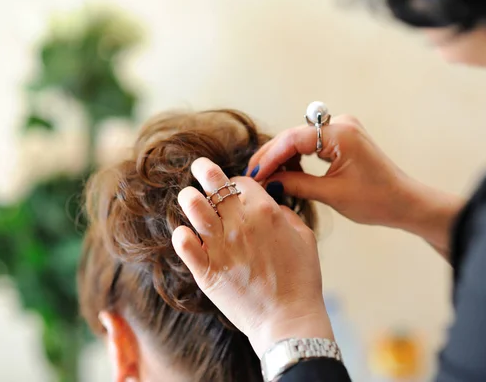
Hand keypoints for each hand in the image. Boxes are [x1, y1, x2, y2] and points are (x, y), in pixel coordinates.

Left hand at [172, 158, 334, 356]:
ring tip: (189, 198)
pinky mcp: (206, 270)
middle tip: (199, 167)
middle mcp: (240, 223)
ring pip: (193, 207)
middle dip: (204, 170)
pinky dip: (181, 236)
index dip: (235, 183)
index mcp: (266, 211)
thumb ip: (286, 214)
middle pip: (213, 184)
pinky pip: (183, 244)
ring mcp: (220, 246)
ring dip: (189, 199)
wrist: (288, 319)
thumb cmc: (301, 278)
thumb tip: (271, 203)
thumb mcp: (304, 237)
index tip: (233, 190)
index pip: (240, 181)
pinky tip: (184, 234)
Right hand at [247, 115, 463, 257]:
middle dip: (272, 156)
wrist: (405, 203)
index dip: (270, 157)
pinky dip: (296, 157)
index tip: (254, 175)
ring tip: (265, 176)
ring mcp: (342, 129)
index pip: (293, 139)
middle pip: (294, 135)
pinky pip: (311, 143)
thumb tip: (268, 182)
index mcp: (342, 134)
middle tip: (253, 176)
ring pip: (300, 139)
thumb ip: (296, 184)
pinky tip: (285, 171)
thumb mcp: (331, 194)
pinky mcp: (342, 139)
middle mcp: (341, 124)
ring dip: (282, 157)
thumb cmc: (377, 200)